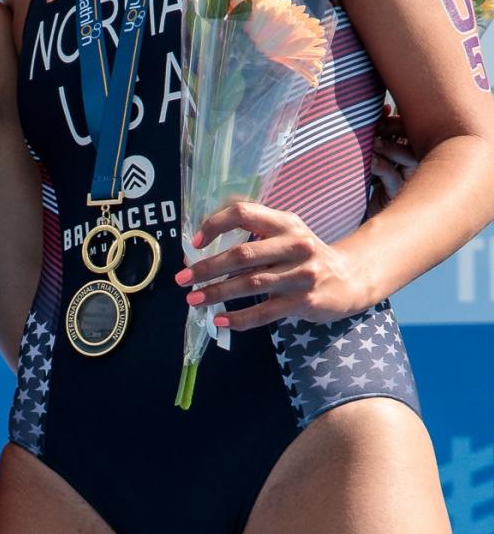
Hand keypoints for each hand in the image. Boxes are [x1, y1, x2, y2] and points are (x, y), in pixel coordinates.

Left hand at [174, 200, 367, 330]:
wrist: (350, 278)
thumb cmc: (305, 255)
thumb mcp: (286, 233)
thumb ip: (253, 235)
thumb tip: (202, 249)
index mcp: (285, 222)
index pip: (244, 213)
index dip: (215, 225)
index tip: (195, 243)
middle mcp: (294, 244)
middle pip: (242, 254)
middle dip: (207, 267)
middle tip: (182, 278)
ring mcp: (301, 273)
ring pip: (250, 284)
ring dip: (217, 293)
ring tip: (194, 300)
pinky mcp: (305, 301)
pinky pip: (265, 311)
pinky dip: (239, 318)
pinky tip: (220, 320)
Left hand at [369, 113, 417, 214]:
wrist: (355, 206)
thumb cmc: (365, 173)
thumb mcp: (372, 148)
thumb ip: (379, 130)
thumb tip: (385, 107)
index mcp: (408, 150)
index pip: (412, 129)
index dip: (399, 120)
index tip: (382, 114)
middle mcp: (414, 165)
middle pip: (416, 141)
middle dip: (398, 130)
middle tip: (379, 127)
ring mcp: (408, 181)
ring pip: (409, 160)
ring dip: (391, 148)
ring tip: (374, 142)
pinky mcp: (397, 196)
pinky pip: (394, 179)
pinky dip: (383, 167)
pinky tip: (372, 161)